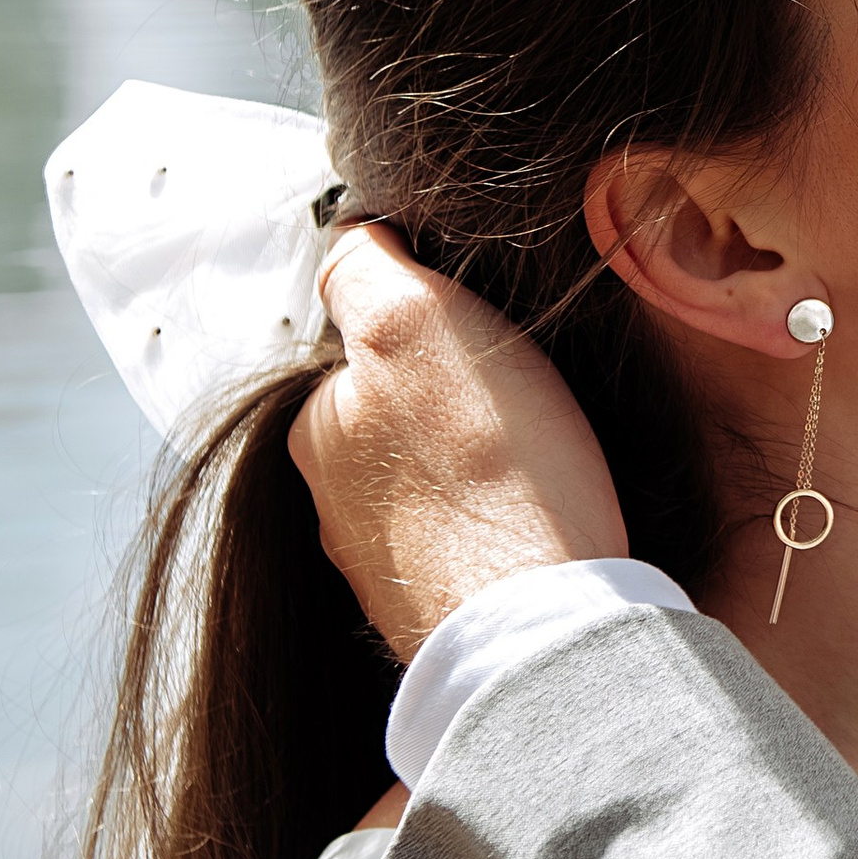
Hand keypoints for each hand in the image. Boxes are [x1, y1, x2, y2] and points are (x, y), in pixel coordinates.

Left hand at [293, 226, 630, 662]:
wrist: (540, 620)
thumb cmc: (488, 468)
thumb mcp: (415, 322)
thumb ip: (365, 268)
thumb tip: (348, 238)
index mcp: (317, 427)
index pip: (365, 345)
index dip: (433, 327)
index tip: (487, 337)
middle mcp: (332, 503)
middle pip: (395, 416)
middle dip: (449, 401)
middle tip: (520, 396)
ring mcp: (383, 565)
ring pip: (429, 482)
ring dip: (476, 463)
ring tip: (535, 458)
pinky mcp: (438, 610)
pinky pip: (465, 539)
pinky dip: (493, 521)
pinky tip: (533, 514)